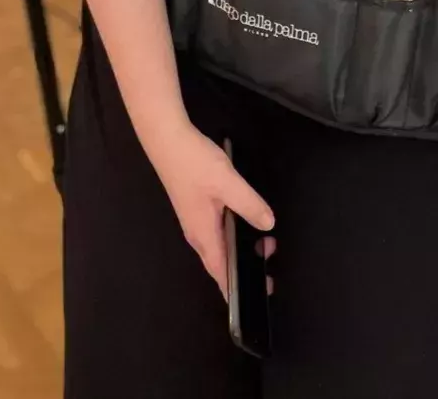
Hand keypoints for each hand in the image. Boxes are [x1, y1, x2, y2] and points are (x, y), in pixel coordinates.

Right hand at [144, 121, 273, 298]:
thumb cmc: (194, 164)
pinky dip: (233, 233)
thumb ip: (249, 205)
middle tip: (270, 256)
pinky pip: (216, 230)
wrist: (167, 139)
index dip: (235, 290)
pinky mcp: (195, 206)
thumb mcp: (228, 183)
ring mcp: (194, 219)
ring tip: (264, 238)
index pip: (220, 273)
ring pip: (219, 244)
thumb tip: (268, 225)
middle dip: (244, 266)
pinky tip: (244, 220)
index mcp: (204, 234)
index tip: (254, 299)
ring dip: (240, 247)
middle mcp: (197, 233)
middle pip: (220, 261)